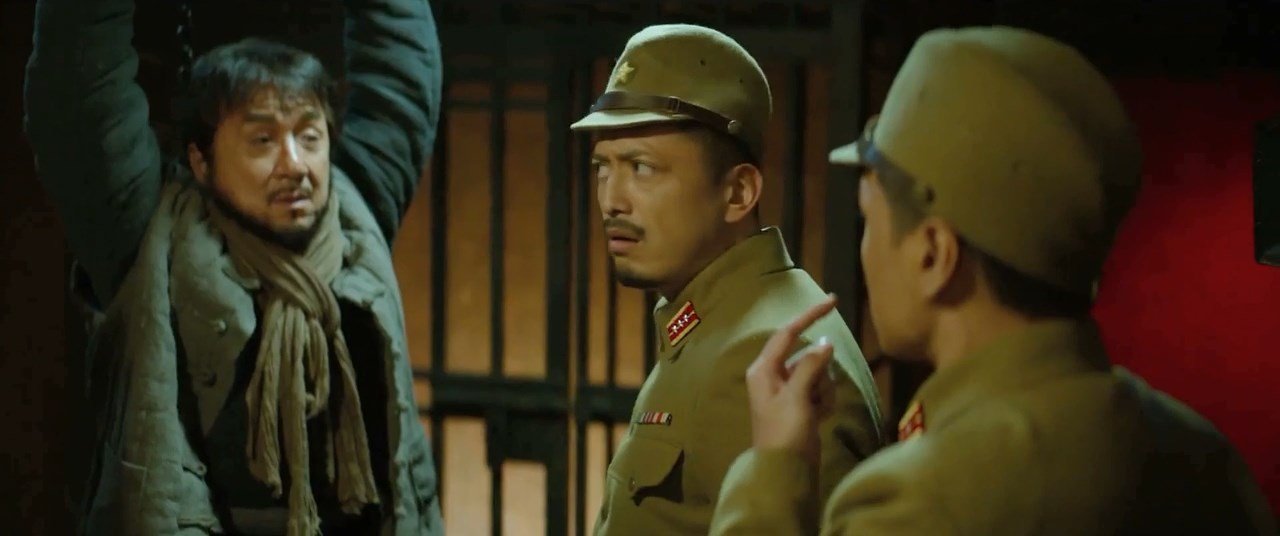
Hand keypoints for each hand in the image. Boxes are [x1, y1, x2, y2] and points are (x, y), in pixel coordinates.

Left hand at [745, 294, 838, 466]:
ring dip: (824, 390)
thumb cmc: (784, 432)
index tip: (833, 301)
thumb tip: (825, 344)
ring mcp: (788, 392)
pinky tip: (819, 418)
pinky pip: (821, 391)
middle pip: (808, 356)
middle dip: (820, 372)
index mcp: (763, 369)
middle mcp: (773, 376)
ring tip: (816, 412)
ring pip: (818, 374)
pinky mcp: (801, 406)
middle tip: (814, 396)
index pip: (788, 333)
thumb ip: (811, 366)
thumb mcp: (797, 396)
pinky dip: (825, 402)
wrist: (785, 471)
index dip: (810, 315)